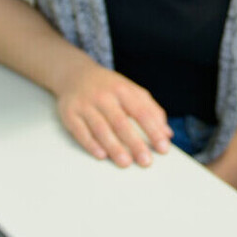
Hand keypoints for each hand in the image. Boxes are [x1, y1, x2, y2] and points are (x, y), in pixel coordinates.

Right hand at [54, 63, 172, 166]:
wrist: (75, 74)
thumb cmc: (109, 87)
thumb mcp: (132, 91)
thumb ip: (151, 110)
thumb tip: (167, 133)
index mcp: (122, 90)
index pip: (141, 112)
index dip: (153, 131)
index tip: (163, 148)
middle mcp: (103, 96)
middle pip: (121, 122)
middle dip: (134, 143)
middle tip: (145, 161)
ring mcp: (85, 105)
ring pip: (100, 128)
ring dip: (114, 147)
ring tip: (125, 162)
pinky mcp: (69, 114)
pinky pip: (80, 131)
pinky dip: (91, 144)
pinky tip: (101, 155)